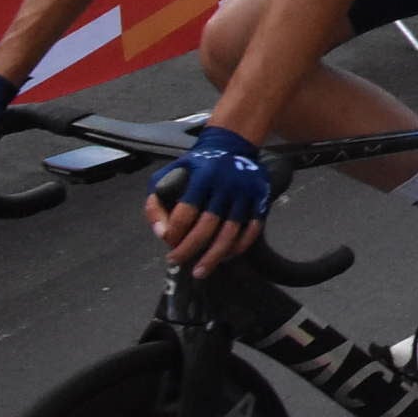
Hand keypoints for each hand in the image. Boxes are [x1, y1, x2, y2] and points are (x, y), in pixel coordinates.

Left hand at [148, 127, 268, 277]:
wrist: (233, 146)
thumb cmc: (196, 165)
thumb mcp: (168, 174)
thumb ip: (156, 202)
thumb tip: (162, 234)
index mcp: (203, 175)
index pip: (186, 211)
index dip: (174, 232)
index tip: (168, 244)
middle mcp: (227, 183)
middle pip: (208, 225)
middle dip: (190, 248)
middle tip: (178, 261)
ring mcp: (247, 191)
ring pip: (231, 231)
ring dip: (214, 255)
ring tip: (200, 271)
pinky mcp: (261, 197)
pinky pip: (253, 228)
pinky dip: (240, 246)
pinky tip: (226, 257)